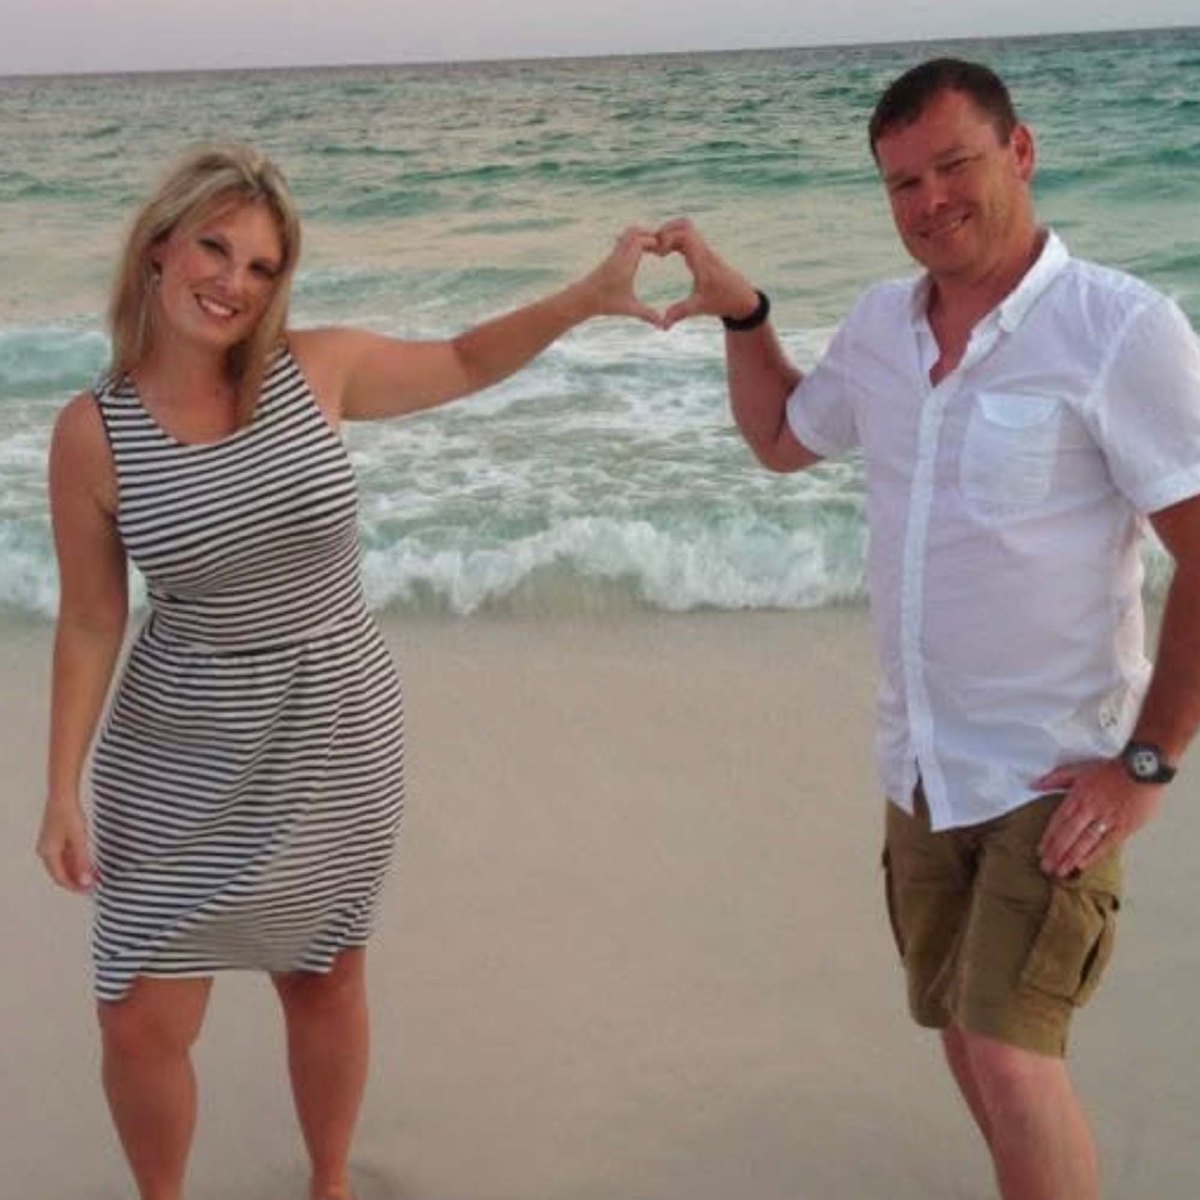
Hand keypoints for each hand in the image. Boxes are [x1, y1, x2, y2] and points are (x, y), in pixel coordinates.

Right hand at [36, 796, 96, 892]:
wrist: (63, 795)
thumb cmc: (69, 815)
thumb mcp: (79, 840)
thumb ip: (83, 862)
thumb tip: (86, 881)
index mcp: (48, 854)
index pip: (60, 878)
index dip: (75, 886)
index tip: (90, 891)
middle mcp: (46, 851)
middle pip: (62, 872)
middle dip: (78, 880)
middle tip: (95, 885)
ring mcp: (51, 844)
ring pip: (65, 864)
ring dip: (79, 870)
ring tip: (96, 875)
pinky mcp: (57, 837)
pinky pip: (67, 855)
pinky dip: (78, 861)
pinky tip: (90, 862)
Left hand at [571, 226, 664, 327]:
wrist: (582, 299)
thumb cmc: (605, 304)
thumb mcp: (629, 309)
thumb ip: (647, 315)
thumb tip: (663, 326)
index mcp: (625, 265)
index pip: (640, 242)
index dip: (655, 242)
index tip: (665, 251)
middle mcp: (619, 256)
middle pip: (634, 231)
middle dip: (650, 234)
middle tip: (663, 244)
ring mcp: (615, 254)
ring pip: (629, 233)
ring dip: (643, 235)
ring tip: (656, 247)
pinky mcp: (612, 256)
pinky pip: (625, 239)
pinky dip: (636, 240)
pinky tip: (645, 250)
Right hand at [655, 218, 760, 329]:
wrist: (742, 299)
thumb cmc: (723, 301)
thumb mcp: (700, 308)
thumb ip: (680, 313)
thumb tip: (663, 324)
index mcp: (702, 260)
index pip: (685, 236)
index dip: (667, 239)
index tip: (657, 254)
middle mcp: (703, 251)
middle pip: (684, 225)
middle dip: (666, 231)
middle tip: (654, 247)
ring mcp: (704, 250)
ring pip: (686, 228)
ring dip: (669, 233)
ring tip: (657, 249)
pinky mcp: (703, 254)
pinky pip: (687, 237)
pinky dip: (673, 239)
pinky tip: (664, 253)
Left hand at [1035, 758, 1162, 876]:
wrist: (1142, 768)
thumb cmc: (1111, 769)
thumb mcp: (1079, 769)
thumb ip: (1056, 778)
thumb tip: (1035, 784)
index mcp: (1078, 796)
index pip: (1058, 820)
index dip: (1048, 837)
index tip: (1040, 851)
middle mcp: (1090, 808)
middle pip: (1068, 834)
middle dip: (1056, 852)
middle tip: (1046, 867)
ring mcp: (1107, 818)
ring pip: (1085, 841)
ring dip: (1071, 857)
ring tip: (1060, 871)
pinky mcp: (1125, 826)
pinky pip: (1106, 844)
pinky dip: (1093, 855)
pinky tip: (1082, 865)